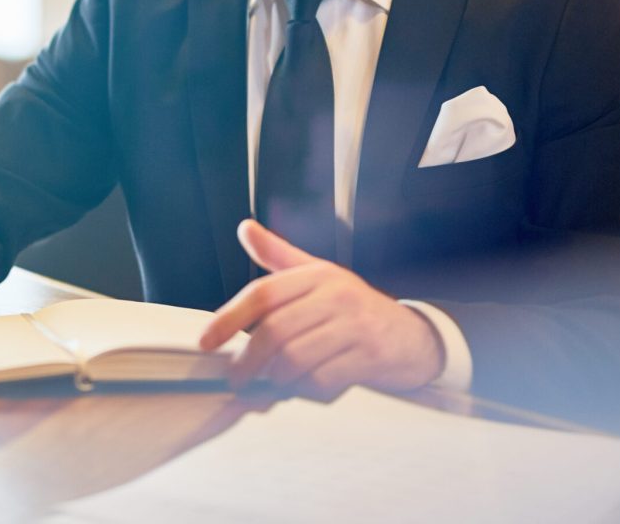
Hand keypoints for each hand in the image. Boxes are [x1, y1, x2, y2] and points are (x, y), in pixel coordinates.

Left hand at [199, 219, 443, 398]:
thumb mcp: (319, 275)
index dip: (229, 318)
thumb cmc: (356, 308)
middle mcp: (336, 295)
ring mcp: (356, 325)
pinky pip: (323, 381)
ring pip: (296, 360)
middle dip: (248, 361)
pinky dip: (305, 391)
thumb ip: (279, 256)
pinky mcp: (371, 355)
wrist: (413, 336)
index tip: (206, 341)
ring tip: (270, 386)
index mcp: (317, 275)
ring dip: (276, 380)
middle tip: (236, 378)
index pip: (263, 294)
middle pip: (275, 331)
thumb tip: (246, 228)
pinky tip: (303, 390)